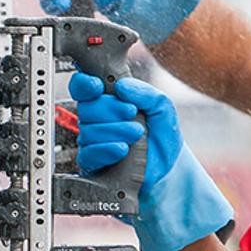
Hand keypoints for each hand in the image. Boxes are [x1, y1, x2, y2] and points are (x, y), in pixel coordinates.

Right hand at [69, 72, 181, 187]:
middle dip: (111, 109)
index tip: (98, 87)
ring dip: (116, 130)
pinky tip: (122, 149)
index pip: (82, 87)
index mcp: (107, 100)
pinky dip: (107, 149)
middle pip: (86, 108)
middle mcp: (96, 120)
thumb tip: (121, 86)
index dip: (84, 84)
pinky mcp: (92, 163)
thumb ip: (145, 92)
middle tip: (132, 113)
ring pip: (88, 131)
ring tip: (137, 134)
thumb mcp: (161, 107)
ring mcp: (92, 142)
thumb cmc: (162, 134)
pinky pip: (88, 154)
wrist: (168, 166)